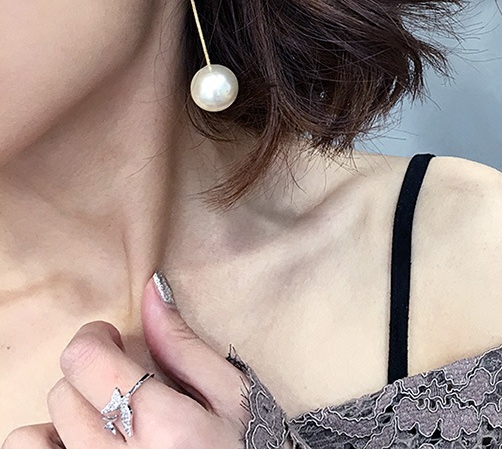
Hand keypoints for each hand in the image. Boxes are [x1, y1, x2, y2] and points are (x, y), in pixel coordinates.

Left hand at [2, 275, 260, 447]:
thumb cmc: (247, 446)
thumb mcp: (231, 394)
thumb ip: (184, 345)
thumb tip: (152, 289)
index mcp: (164, 426)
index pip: (85, 362)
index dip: (94, 339)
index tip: (114, 341)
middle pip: (63, 392)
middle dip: (91, 376)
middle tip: (123, 381)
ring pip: (33, 437)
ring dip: (64, 418)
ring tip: (101, 419)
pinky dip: (51, 447)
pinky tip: (87, 442)